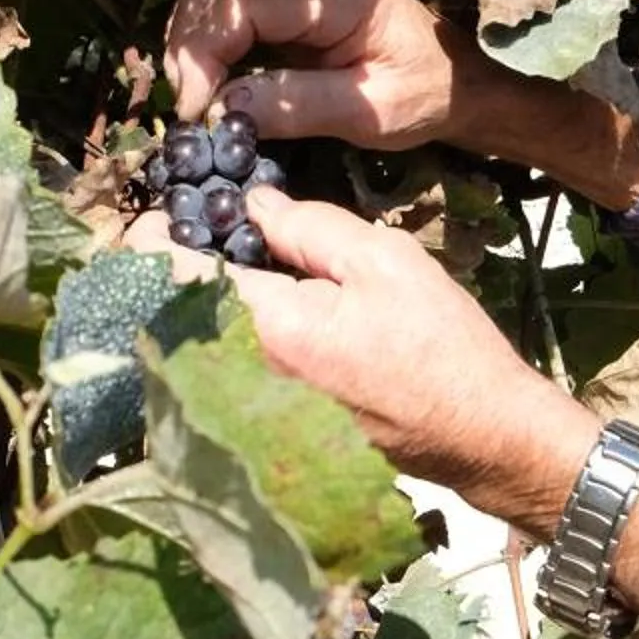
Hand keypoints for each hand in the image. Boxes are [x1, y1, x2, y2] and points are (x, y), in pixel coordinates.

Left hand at [125, 189, 599, 526]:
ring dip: (211, 301)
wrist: (480, 434)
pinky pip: (231, 369)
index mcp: (266, 325)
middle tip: (215, 229)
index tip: (167, 209)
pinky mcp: (274, 428)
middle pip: (180, 308)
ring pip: (205, 340)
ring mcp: (256, 409)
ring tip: (243, 264)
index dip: (158, 231)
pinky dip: (235, 336)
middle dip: (186, 263)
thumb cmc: (440, 345)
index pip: (172, 271)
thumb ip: (309, 226)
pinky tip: (270, 315)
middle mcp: (243, 374)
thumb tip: (252, 204)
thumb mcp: (384, 261)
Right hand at [163, 0, 638, 209]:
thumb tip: (225, 105)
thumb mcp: (373, 113)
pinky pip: (233, 10)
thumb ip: (301, 105)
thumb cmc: (431, 96)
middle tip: (191, 106)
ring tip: (196, 98)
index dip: (206, 47)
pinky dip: (209, 44)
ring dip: (193, 41)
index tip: (198, 106)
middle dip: (190, 42)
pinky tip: (211, 85)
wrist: (465, 84)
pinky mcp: (292, 8)